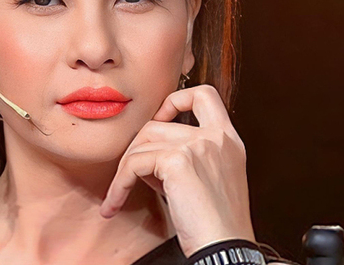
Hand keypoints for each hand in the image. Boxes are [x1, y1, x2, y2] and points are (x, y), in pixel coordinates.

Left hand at [100, 84, 255, 256]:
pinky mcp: (178, 161)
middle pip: (157, 123)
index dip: (176, 99)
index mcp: (228, 140)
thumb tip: (148, 151)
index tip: (161, 119)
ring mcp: (198, 145)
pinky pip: (133, 164)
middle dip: (136, 149)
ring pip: (141, 143)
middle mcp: (216, 137)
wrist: (225, 249)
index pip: (204, 94)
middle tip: (130, 176)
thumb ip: (187, 156)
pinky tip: (115, 203)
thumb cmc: (215, 225)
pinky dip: (118, 184)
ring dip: (124, 170)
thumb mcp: (208, 179)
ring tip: (120, 193)